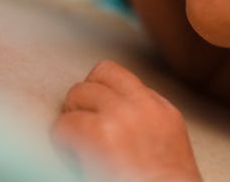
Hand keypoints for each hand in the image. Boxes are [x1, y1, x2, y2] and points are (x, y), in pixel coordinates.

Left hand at [53, 60, 201, 181]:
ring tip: (76, 142)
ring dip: (72, 116)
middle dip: (85, 98)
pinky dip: (61, 140)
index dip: (104, 94)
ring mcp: (122, 117)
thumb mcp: (168, 145)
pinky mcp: (100, 136)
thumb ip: (145, 120)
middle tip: (82, 126)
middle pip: (99, 74)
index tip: (98, 113)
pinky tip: (72, 156)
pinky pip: (64, 124)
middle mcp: (144, 107)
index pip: (123, 78)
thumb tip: (111, 109)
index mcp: (163, 111)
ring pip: (78, 92)